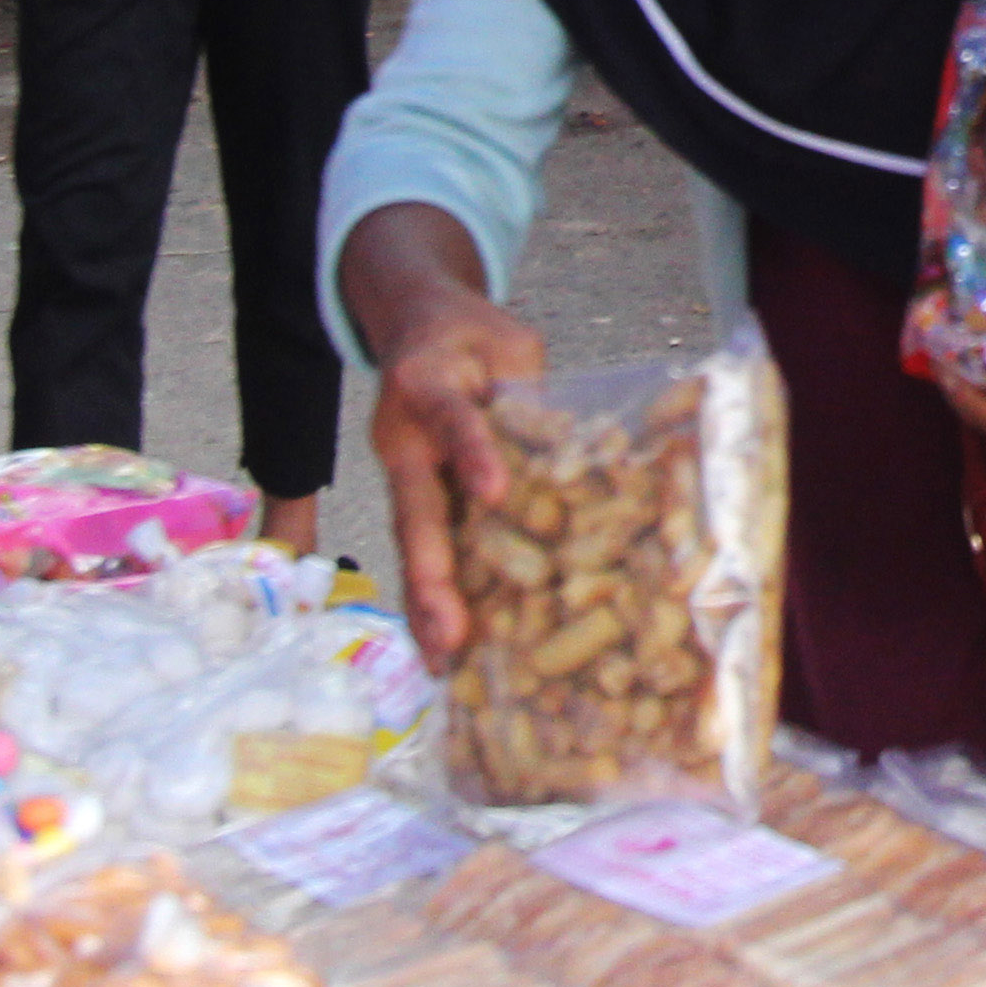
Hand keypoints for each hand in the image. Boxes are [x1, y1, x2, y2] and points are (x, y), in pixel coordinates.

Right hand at [362, 276, 547, 664]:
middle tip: (450, 633)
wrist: (419, 323)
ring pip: (412, 543)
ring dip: (425, 603)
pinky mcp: (415, 498)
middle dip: (432, 574)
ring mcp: (403, 474)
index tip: (495, 492)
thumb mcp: (510, 345)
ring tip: (441, 662)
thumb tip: (582, 451)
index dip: (473, 455)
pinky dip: (431, 598)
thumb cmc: (475, 337)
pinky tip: (445, 651)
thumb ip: (535, 394)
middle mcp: (404, 439)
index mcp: (429, 386)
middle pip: (415, 510)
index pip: (455, 420)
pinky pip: (423, 549)